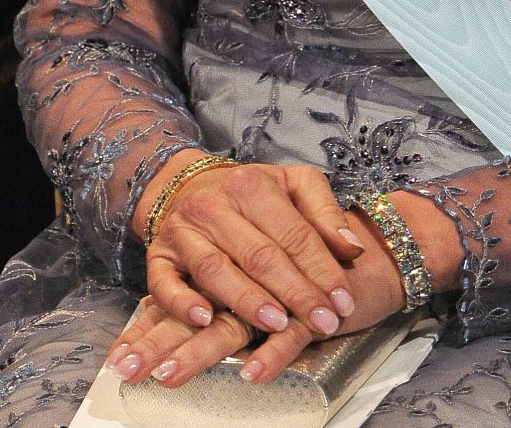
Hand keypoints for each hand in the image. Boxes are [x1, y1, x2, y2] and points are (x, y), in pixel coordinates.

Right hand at [140, 158, 367, 342]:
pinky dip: (183, 303)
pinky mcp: (157, 257)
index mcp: (253, 185)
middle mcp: (215, 206)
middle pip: (260, 255)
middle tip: (323, 324)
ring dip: (248, 301)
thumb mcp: (293, 186)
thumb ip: (325, 213)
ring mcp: (183, 231)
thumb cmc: (251, 195)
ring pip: (216, 270)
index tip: (344, 302)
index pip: (294, 233)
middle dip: (295, 293)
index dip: (322, 269)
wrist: (190, 187)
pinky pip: (165, 284)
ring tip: (278, 324)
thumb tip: (353, 249)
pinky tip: (206, 320)